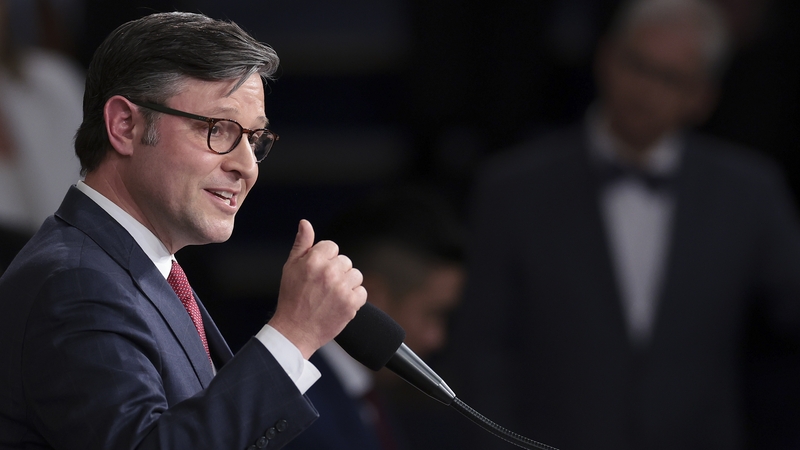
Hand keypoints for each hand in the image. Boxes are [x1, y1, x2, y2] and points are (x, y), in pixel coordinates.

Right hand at [269, 219, 366, 358]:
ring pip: (356, 276)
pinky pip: (362, 292)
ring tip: (331, 296)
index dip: (325, 259)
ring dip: (347, 284)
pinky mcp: (350, 304)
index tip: (317, 273)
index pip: (332, 247)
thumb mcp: (290, 267)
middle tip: (322, 287)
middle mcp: (329, 272)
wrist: (294, 331)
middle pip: (345, 261)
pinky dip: (354, 299)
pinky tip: (339, 304)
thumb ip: (302, 244)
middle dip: (336, 272)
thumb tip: (305, 223)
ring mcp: (341, 288)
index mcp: (314, 260)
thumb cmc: (291, 298)